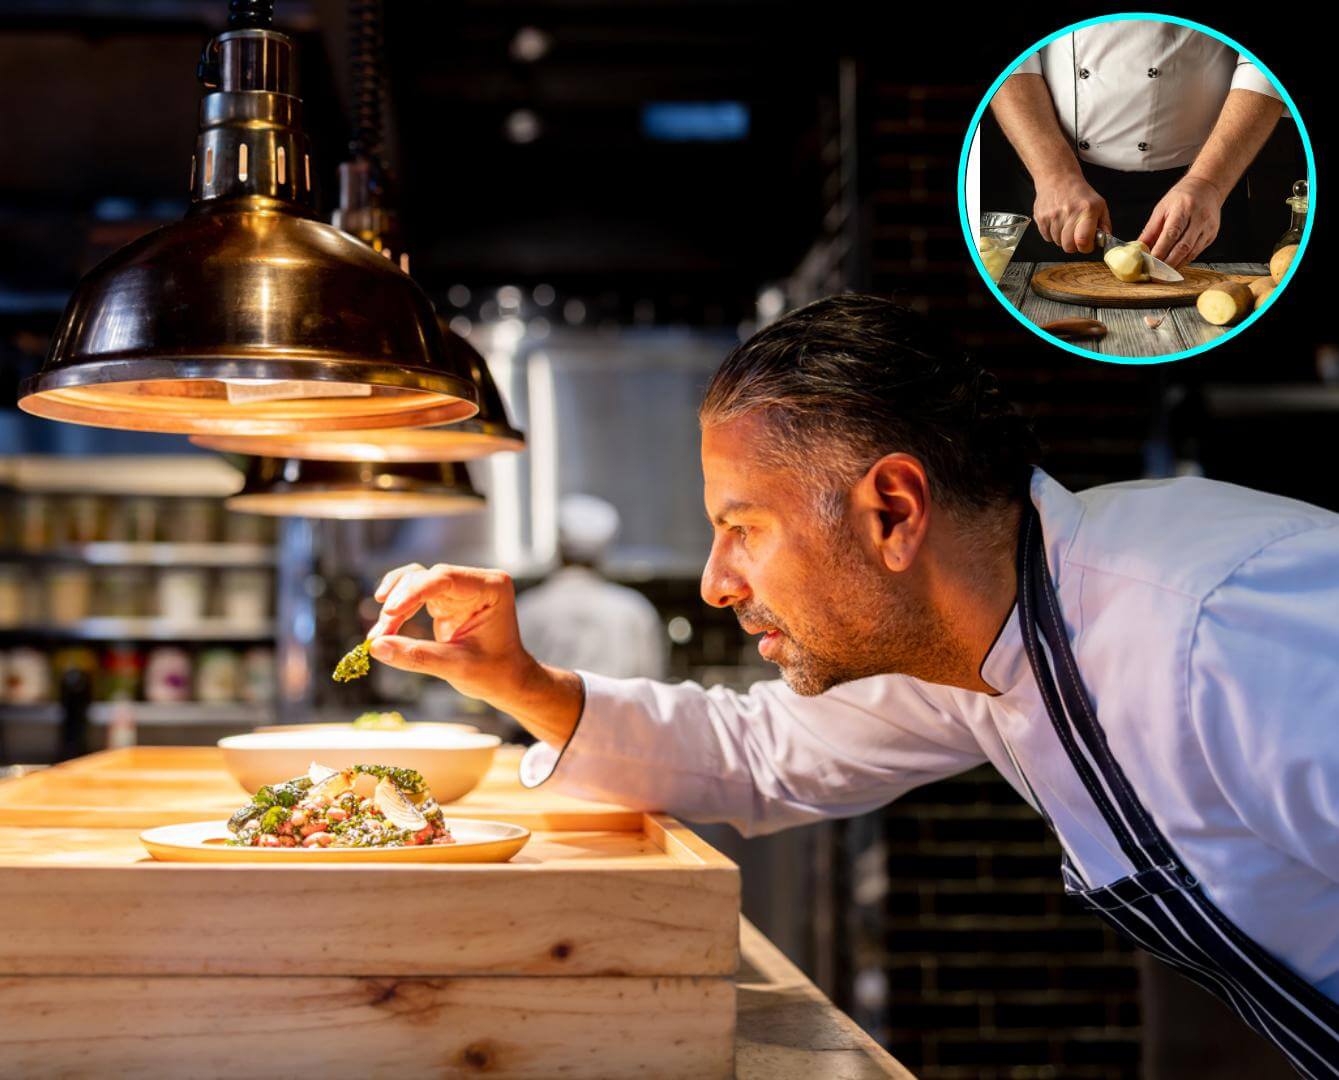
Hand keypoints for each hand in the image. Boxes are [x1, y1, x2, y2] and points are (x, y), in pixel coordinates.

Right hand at [367, 563, 536, 706]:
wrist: (508, 680)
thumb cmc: (495, 673)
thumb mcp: (457, 667)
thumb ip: (418, 656)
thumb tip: (376, 647)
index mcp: (491, 588)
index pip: (445, 578)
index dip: (413, 592)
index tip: (389, 611)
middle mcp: (476, 582)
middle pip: (426, 578)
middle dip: (399, 603)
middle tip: (379, 635)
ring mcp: (460, 589)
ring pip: (416, 582)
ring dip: (394, 606)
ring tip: (379, 635)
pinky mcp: (447, 599)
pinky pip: (415, 594)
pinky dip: (399, 610)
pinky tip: (385, 629)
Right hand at [1032, 173, 1110, 253]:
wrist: (1058, 179)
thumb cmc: (1080, 193)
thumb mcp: (1099, 204)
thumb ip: (1104, 224)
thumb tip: (1105, 241)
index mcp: (1087, 210)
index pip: (1083, 240)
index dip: (1086, 247)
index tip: (1087, 244)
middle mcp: (1069, 212)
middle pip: (1068, 246)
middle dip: (1073, 246)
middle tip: (1076, 237)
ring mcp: (1052, 216)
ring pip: (1057, 243)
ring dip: (1062, 238)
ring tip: (1065, 225)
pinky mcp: (1041, 218)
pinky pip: (1047, 238)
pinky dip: (1052, 234)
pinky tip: (1056, 223)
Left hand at [1139, 176, 1221, 266]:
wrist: (1207, 187)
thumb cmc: (1181, 197)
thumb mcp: (1161, 209)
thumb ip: (1150, 230)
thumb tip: (1137, 249)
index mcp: (1183, 209)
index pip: (1171, 234)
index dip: (1160, 252)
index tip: (1149, 264)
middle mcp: (1199, 219)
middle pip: (1183, 247)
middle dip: (1167, 264)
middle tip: (1154, 275)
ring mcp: (1208, 228)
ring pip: (1191, 253)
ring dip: (1176, 266)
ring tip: (1162, 275)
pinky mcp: (1212, 235)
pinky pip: (1197, 253)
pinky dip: (1184, 261)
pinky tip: (1174, 266)